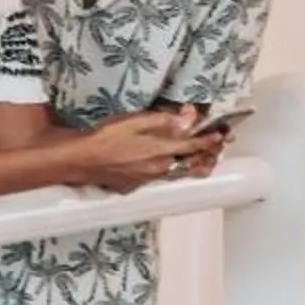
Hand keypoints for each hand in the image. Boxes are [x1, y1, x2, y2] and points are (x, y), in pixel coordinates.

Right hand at [71, 109, 210, 193]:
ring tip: (202, 160)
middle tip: (218, 148)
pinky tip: (166, 166)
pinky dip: (169, 171)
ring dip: (191, 165)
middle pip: (190, 164)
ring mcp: (147, 179)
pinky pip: (158, 178)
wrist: (82, 161)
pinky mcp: (134, 185)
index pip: (193, 145)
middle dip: (207, 155)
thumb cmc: (106, 137)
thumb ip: (165, 121)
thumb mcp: (136, 121)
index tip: (222, 135)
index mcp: (162, 150)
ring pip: (176, 172)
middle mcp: (159, 168)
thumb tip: (189, 118)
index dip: (209, 140)